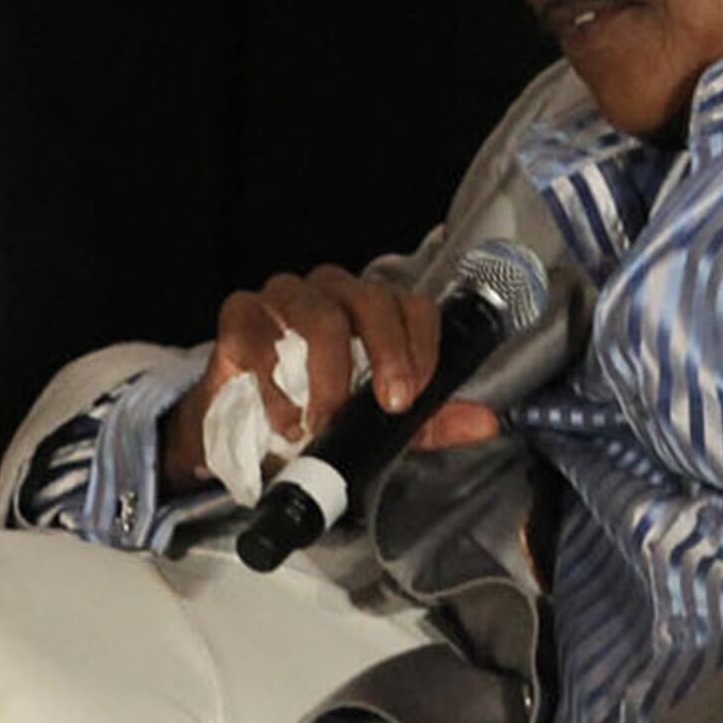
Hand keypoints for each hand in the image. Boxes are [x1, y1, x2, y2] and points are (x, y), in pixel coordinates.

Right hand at [160, 266, 504, 490]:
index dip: (420, 345)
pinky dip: (275, 384)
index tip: (413, 395)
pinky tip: (284, 419)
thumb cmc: (310, 412)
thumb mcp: (376, 424)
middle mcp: (329, 292)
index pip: (410, 304)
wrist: (236, 431)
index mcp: (369, 310)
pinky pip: (260, 337)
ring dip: (329, 374)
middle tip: (388, 405)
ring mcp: (282, 297)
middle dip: (388, 353)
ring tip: (324, 422)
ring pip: (319, 314)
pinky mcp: (238, 315)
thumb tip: (485, 421)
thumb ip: (427, 421)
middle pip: (370, 299)